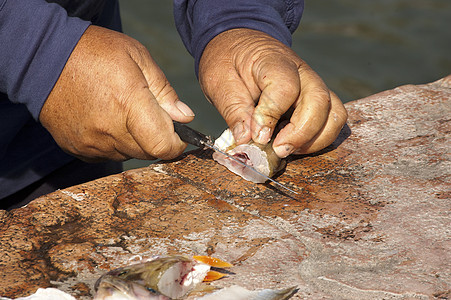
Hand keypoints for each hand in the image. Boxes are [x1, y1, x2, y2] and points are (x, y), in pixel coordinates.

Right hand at [40, 25, 194, 160]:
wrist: (44, 58)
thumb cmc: (94, 52)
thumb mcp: (138, 58)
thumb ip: (164, 91)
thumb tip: (184, 117)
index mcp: (129, 104)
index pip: (162, 146)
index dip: (176, 144)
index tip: (178, 136)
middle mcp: (109, 130)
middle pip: (148, 153)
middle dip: (156, 139)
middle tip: (148, 116)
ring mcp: (91, 143)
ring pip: (128, 155)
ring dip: (135, 141)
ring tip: (123, 114)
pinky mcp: (77, 148)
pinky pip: (107, 156)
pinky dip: (114, 144)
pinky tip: (106, 121)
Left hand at [199, 28, 346, 157]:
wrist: (240, 45)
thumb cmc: (228, 61)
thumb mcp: (219, 82)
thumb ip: (233, 110)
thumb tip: (246, 140)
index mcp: (273, 60)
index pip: (285, 88)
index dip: (271, 116)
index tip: (256, 135)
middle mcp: (301, 71)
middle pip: (319, 101)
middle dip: (301, 133)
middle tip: (278, 150)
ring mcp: (313, 85)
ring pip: (334, 113)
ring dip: (315, 138)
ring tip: (287, 149)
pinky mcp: (316, 99)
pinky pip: (332, 120)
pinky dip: (318, 138)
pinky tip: (293, 143)